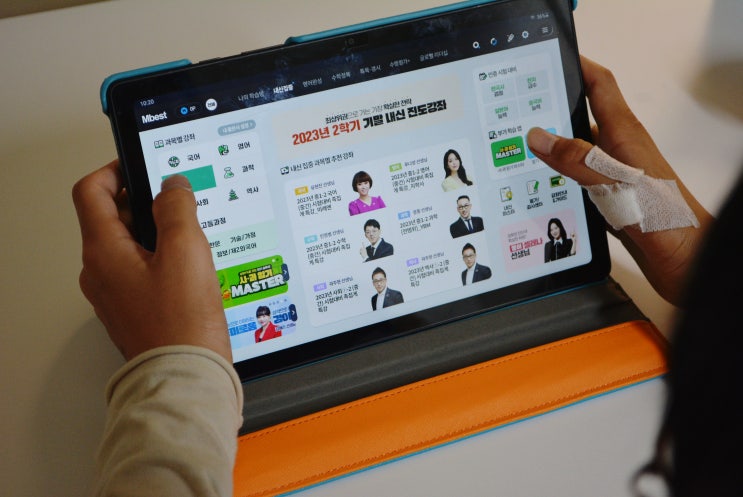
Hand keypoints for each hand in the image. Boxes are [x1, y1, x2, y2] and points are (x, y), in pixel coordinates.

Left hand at [72, 160, 230, 361]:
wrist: (185, 376)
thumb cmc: (180, 324)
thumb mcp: (185, 251)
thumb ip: (177, 209)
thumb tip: (172, 186)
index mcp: (103, 252)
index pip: (92, 192)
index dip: (115, 170)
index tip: (139, 165)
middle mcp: (101, 272)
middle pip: (113, 218)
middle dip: (146, 203)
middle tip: (178, 200)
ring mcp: (116, 294)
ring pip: (130, 246)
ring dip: (157, 233)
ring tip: (192, 237)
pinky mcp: (134, 309)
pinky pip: (142, 271)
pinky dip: (162, 259)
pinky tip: (192, 268)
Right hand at [527, 56, 712, 305]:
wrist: (684, 256)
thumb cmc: (661, 216)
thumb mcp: (613, 181)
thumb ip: (576, 159)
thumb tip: (540, 136)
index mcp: (625, 134)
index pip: (600, 86)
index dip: (578, 67)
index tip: (551, 60)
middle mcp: (619, 150)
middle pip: (581, 119)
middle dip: (551, 112)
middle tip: (517, 113)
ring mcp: (615, 175)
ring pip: (576, 154)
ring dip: (551, 153)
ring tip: (517, 152)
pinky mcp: (610, 198)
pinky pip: (577, 182)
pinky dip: (557, 182)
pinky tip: (539, 190)